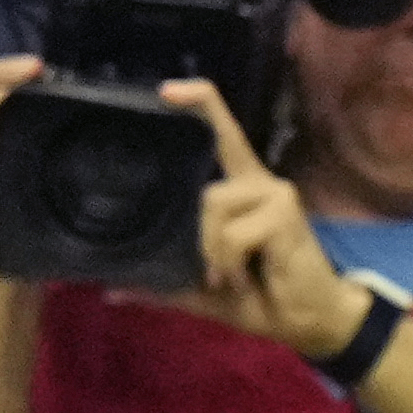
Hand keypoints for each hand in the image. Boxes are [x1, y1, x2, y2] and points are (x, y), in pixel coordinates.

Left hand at [142, 78, 373, 355]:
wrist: (302, 320)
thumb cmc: (254, 296)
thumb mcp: (196, 289)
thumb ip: (159, 281)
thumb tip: (111, 287)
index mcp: (236, 190)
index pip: (220, 135)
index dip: (200, 106)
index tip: (167, 91)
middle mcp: (255, 181)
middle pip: (200, 189)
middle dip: (195, 239)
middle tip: (211, 272)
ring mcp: (272, 191)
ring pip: (211, 206)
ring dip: (211, 251)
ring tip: (228, 274)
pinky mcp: (284, 209)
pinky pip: (231, 232)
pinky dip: (227, 260)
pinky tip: (243, 275)